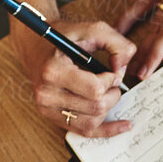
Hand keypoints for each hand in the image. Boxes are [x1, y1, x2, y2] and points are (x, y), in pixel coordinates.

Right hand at [29, 20, 134, 137]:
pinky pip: (85, 132)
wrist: (38, 45)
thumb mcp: (93, 29)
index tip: (110, 71)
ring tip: (106, 92)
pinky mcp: (53, 118)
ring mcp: (47, 109)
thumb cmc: (65, 37)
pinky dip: (107, 130)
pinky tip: (124, 125)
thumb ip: (117, 44)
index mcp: (53, 71)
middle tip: (111, 82)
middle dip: (112, 94)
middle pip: (96, 107)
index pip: (95, 89)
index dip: (110, 80)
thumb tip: (122, 70)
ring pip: (92, 122)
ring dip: (108, 108)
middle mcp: (47, 94)